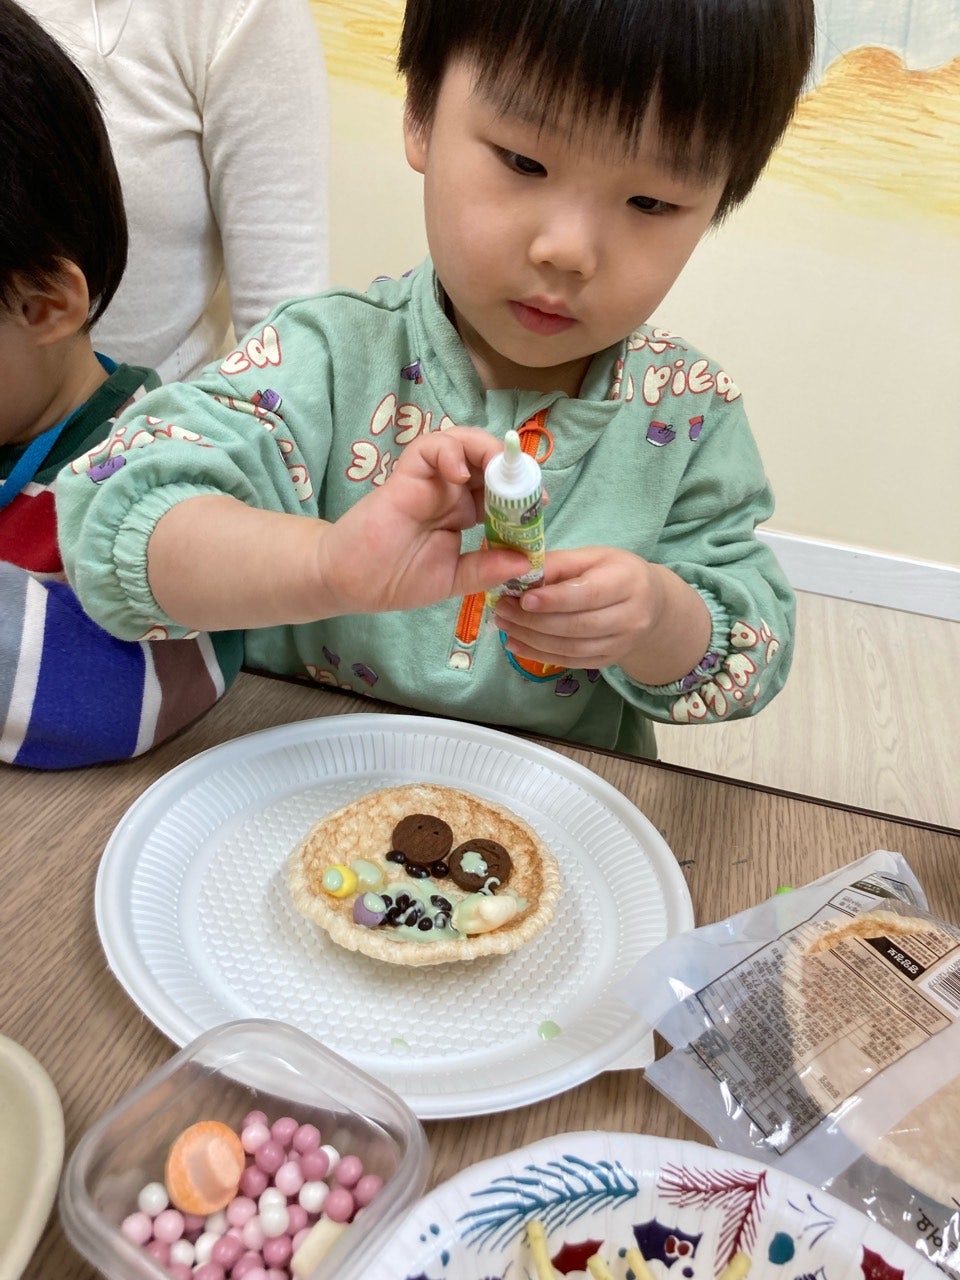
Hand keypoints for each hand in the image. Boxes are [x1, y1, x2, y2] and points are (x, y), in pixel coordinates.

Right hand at [319, 427, 527, 613]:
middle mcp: (450, 492)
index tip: (538, 507)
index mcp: (463, 514)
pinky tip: (461, 472)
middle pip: (488, 462)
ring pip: (463, 443)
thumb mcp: (451, 580)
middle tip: (528, 486)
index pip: (501, 492)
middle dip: (512, 468)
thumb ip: (485, 569)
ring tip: (501, 471)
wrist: (349, 583)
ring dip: (487, 450)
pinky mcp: (407, 475)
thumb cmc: (395, 579)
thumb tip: (526, 561)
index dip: (522, 494)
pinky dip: (450, 450)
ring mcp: (430, 481)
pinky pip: (430, 447)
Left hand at [493, 546, 711, 682]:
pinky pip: (570, 662)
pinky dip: (538, 655)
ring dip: (531, 639)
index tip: (523, 598)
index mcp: (628, 581)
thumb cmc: (614, 573)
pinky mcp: (609, 660)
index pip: (589, 594)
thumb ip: (558, 563)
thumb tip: (519, 571)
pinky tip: (515, 644)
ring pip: (571, 648)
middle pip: (577, 625)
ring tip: (504, 625)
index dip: (555, 600)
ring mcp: (621, 643)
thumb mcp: (592, 557)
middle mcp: (631, 616)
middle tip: (502, 609)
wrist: (651, 604)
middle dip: (534, 620)